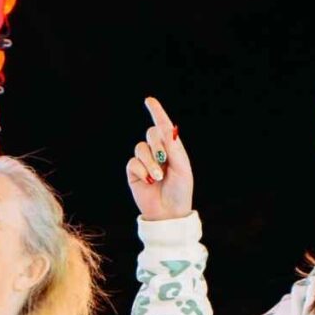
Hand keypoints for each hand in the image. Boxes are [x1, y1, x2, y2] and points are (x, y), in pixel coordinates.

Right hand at [124, 96, 194, 220]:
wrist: (169, 213)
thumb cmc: (180, 191)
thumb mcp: (182, 167)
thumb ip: (173, 148)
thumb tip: (164, 128)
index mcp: (172, 149)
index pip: (163, 126)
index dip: (156, 112)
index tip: (149, 100)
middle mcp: (157, 152)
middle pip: (151, 133)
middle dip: (157, 145)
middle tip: (164, 161)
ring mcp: (144, 162)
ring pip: (140, 148)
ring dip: (150, 163)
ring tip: (158, 177)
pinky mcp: (134, 173)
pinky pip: (133, 163)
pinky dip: (142, 171)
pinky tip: (149, 181)